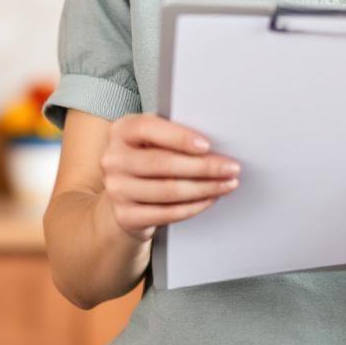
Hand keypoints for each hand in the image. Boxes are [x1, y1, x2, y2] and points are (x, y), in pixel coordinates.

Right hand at [100, 114, 240, 241]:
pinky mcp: (126, 216)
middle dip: (204, 167)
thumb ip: (172, 136)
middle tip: (231, 168)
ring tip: (226, 184)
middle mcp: (114, 159)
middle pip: (163, 163)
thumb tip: (213, 143)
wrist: (124, 196)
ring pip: (168, 190)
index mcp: (121, 131)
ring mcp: (117, 189)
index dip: (179, 137)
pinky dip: (194, 207)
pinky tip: (210, 199)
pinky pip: (167, 213)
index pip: (148, 128)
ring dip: (205, 188)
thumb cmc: (147, 159)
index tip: (207, 145)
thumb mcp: (152, 140)